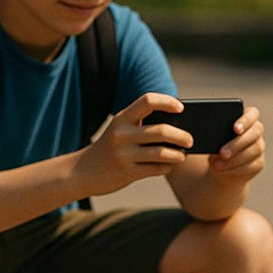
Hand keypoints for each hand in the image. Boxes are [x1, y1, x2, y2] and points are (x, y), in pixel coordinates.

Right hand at [75, 93, 191, 194]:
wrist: (82, 172)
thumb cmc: (110, 148)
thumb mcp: (119, 131)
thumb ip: (141, 125)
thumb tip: (179, 126)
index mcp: (122, 118)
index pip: (148, 100)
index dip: (167, 101)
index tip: (181, 108)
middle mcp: (122, 134)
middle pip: (162, 130)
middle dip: (181, 135)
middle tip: (190, 140)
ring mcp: (124, 154)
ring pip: (162, 153)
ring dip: (178, 155)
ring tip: (182, 155)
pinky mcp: (127, 172)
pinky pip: (156, 169)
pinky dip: (168, 167)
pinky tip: (170, 165)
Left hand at [207, 106, 265, 179]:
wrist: (220, 166)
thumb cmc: (215, 145)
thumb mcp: (213, 137)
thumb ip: (215, 133)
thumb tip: (210, 136)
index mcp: (246, 118)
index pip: (252, 114)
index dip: (245, 120)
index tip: (235, 129)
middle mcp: (256, 130)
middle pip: (254, 133)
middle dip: (238, 143)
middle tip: (222, 153)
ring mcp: (260, 146)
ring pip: (253, 151)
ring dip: (234, 159)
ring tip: (217, 163)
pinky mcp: (259, 162)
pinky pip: (251, 165)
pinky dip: (235, 168)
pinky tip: (223, 169)